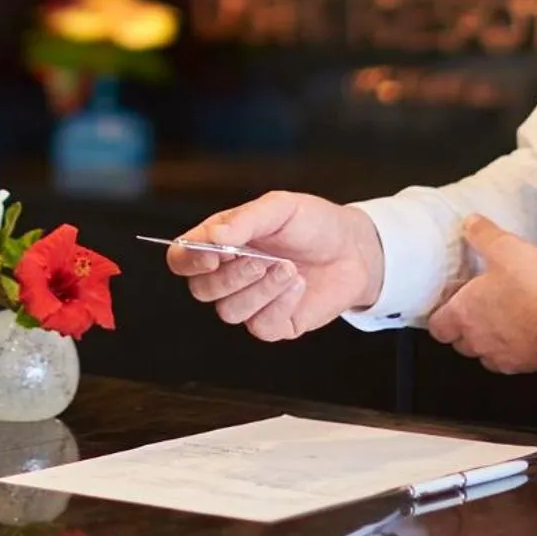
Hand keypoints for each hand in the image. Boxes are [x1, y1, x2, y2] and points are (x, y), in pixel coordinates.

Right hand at [167, 191, 384, 340]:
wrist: (354, 248)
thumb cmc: (313, 223)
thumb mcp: (280, 208)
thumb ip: (245, 220)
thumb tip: (213, 237)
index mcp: (219, 244)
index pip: (182, 259)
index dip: (189, 261)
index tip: (213, 256)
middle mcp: (229, 276)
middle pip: (202, 291)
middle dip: (231, 277)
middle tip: (262, 260)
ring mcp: (250, 303)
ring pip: (229, 312)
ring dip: (260, 290)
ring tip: (289, 268)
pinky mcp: (274, 324)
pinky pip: (261, 326)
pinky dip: (280, 305)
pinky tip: (297, 286)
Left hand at [424, 215, 536, 373]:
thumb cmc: (535, 289)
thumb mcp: (506, 248)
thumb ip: (483, 235)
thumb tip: (470, 223)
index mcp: (463, 314)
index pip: (436, 326)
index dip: (440, 315)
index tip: (448, 303)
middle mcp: (477, 340)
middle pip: (459, 342)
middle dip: (464, 327)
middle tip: (476, 308)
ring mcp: (501, 356)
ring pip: (483, 353)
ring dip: (488, 339)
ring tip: (501, 319)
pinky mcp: (524, 365)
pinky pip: (509, 361)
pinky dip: (512, 349)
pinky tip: (523, 331)